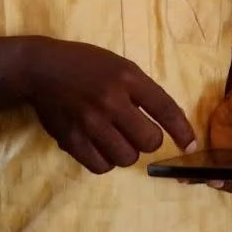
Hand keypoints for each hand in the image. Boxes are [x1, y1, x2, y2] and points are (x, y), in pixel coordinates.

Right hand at [20, 38, 197, 173]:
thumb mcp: (120, 66)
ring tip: (117, 140)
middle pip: (149, 140)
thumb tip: (167, 123)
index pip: (165, 109)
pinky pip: (101, 166)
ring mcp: (90, 122)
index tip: (190, 145)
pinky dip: (107, 162)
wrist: (42, 68)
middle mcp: (111, 100)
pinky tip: (102, 149)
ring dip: (127, 153)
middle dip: (149, 141)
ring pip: (127, 158)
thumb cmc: (86, 64)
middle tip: (138, 133)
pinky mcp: (71, 139)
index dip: (182, 131)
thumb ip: (142, 91)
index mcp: (127, 78)